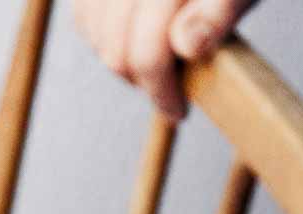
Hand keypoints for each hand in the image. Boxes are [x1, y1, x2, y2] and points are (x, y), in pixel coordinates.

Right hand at [73, 0, 253, 119]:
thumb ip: (217, 12)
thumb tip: (187, 44)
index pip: (148, 52)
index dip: (163, 92)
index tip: (179, 111)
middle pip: (116, 51)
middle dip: (143, 80)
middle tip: (171, 88)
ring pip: (95, 36)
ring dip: (123, 60)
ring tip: (157, 57)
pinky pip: (84, 16)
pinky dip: (103, 35)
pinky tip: (133, 37)